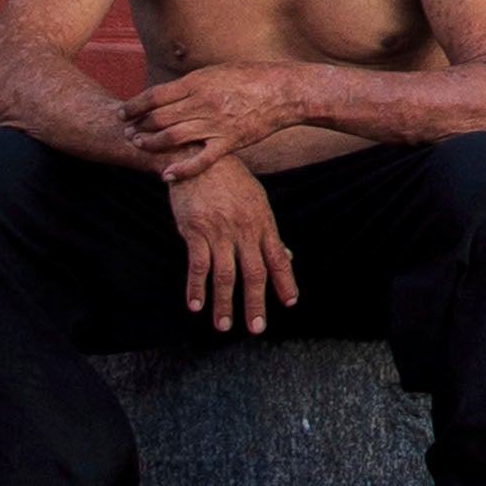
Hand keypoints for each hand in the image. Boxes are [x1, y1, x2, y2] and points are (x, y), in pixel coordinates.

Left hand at [120, 59, 307, 179]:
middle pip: (157, 119)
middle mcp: (202, 103)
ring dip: (150, 145)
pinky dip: (180, 170)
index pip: (154, 96)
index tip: (122, 113)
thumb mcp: (216, 71)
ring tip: (140, 146)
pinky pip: (199, 160)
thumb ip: (192, 83)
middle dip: (137, 127)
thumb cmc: (251, 77)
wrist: (284, 91)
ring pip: (171, 139)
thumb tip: (168, 93)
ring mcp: (214, 124)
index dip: (133, 106)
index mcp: (197, 82)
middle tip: (128, 132)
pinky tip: (166, 174)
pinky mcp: (228, 142)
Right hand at [167, 158, 297, 334]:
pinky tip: (196, 305)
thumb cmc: (231, 181)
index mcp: (263, 223)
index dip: (285, 282)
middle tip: (256, 328)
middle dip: (256, 303)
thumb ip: (269, 234)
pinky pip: (197, 264)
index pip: (278, 258)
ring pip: (225, 275)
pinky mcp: (195, 230)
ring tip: (224, 325)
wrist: (199, 156)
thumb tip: (288, 257)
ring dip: (224, 303)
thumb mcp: (257, 202)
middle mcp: (244, 230)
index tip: (290, 303)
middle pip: (254, 273)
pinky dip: (196, 287)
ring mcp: (219, 231)